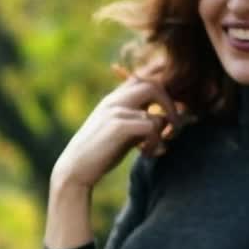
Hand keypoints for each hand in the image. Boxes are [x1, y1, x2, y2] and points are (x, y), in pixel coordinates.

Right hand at [49, 70, 183, 193]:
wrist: (75, 170)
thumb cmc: (99, 154)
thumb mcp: (121, 133)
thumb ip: (141, 123)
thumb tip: (170, 121)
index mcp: (114, 99)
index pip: (143, 78)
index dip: (162, 91)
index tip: (171, 112)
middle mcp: (114, 100)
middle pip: (154, 86)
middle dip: (170, 106)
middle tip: (173, 127)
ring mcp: (115, 111)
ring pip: (156, 113)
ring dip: (164, 133)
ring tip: (156, 147)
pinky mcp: (118, 126)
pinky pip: (152, 127)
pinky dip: (156, 142)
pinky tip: (146, 153)